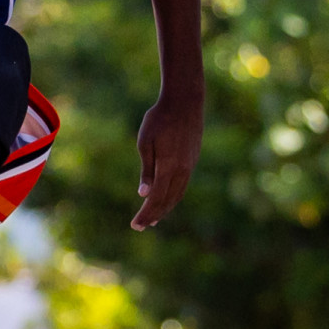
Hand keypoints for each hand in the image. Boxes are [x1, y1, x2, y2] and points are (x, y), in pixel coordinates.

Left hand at [131, 92, 203, 230]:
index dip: (146, 213)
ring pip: (177, 195)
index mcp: (169, 167)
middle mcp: (182, 171)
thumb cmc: (159, 119)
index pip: (156, 198)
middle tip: (140, 226)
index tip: (136, 225)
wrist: (185, 102)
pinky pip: (182, 186)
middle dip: (154, 215)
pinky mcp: (192, 161)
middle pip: (167, 201)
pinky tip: (165, 198)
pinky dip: (173, 197)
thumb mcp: (146, 141)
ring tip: (153, 218)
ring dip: (165, 208)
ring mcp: (190, 166)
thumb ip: (147, 170)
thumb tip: (144, 194)